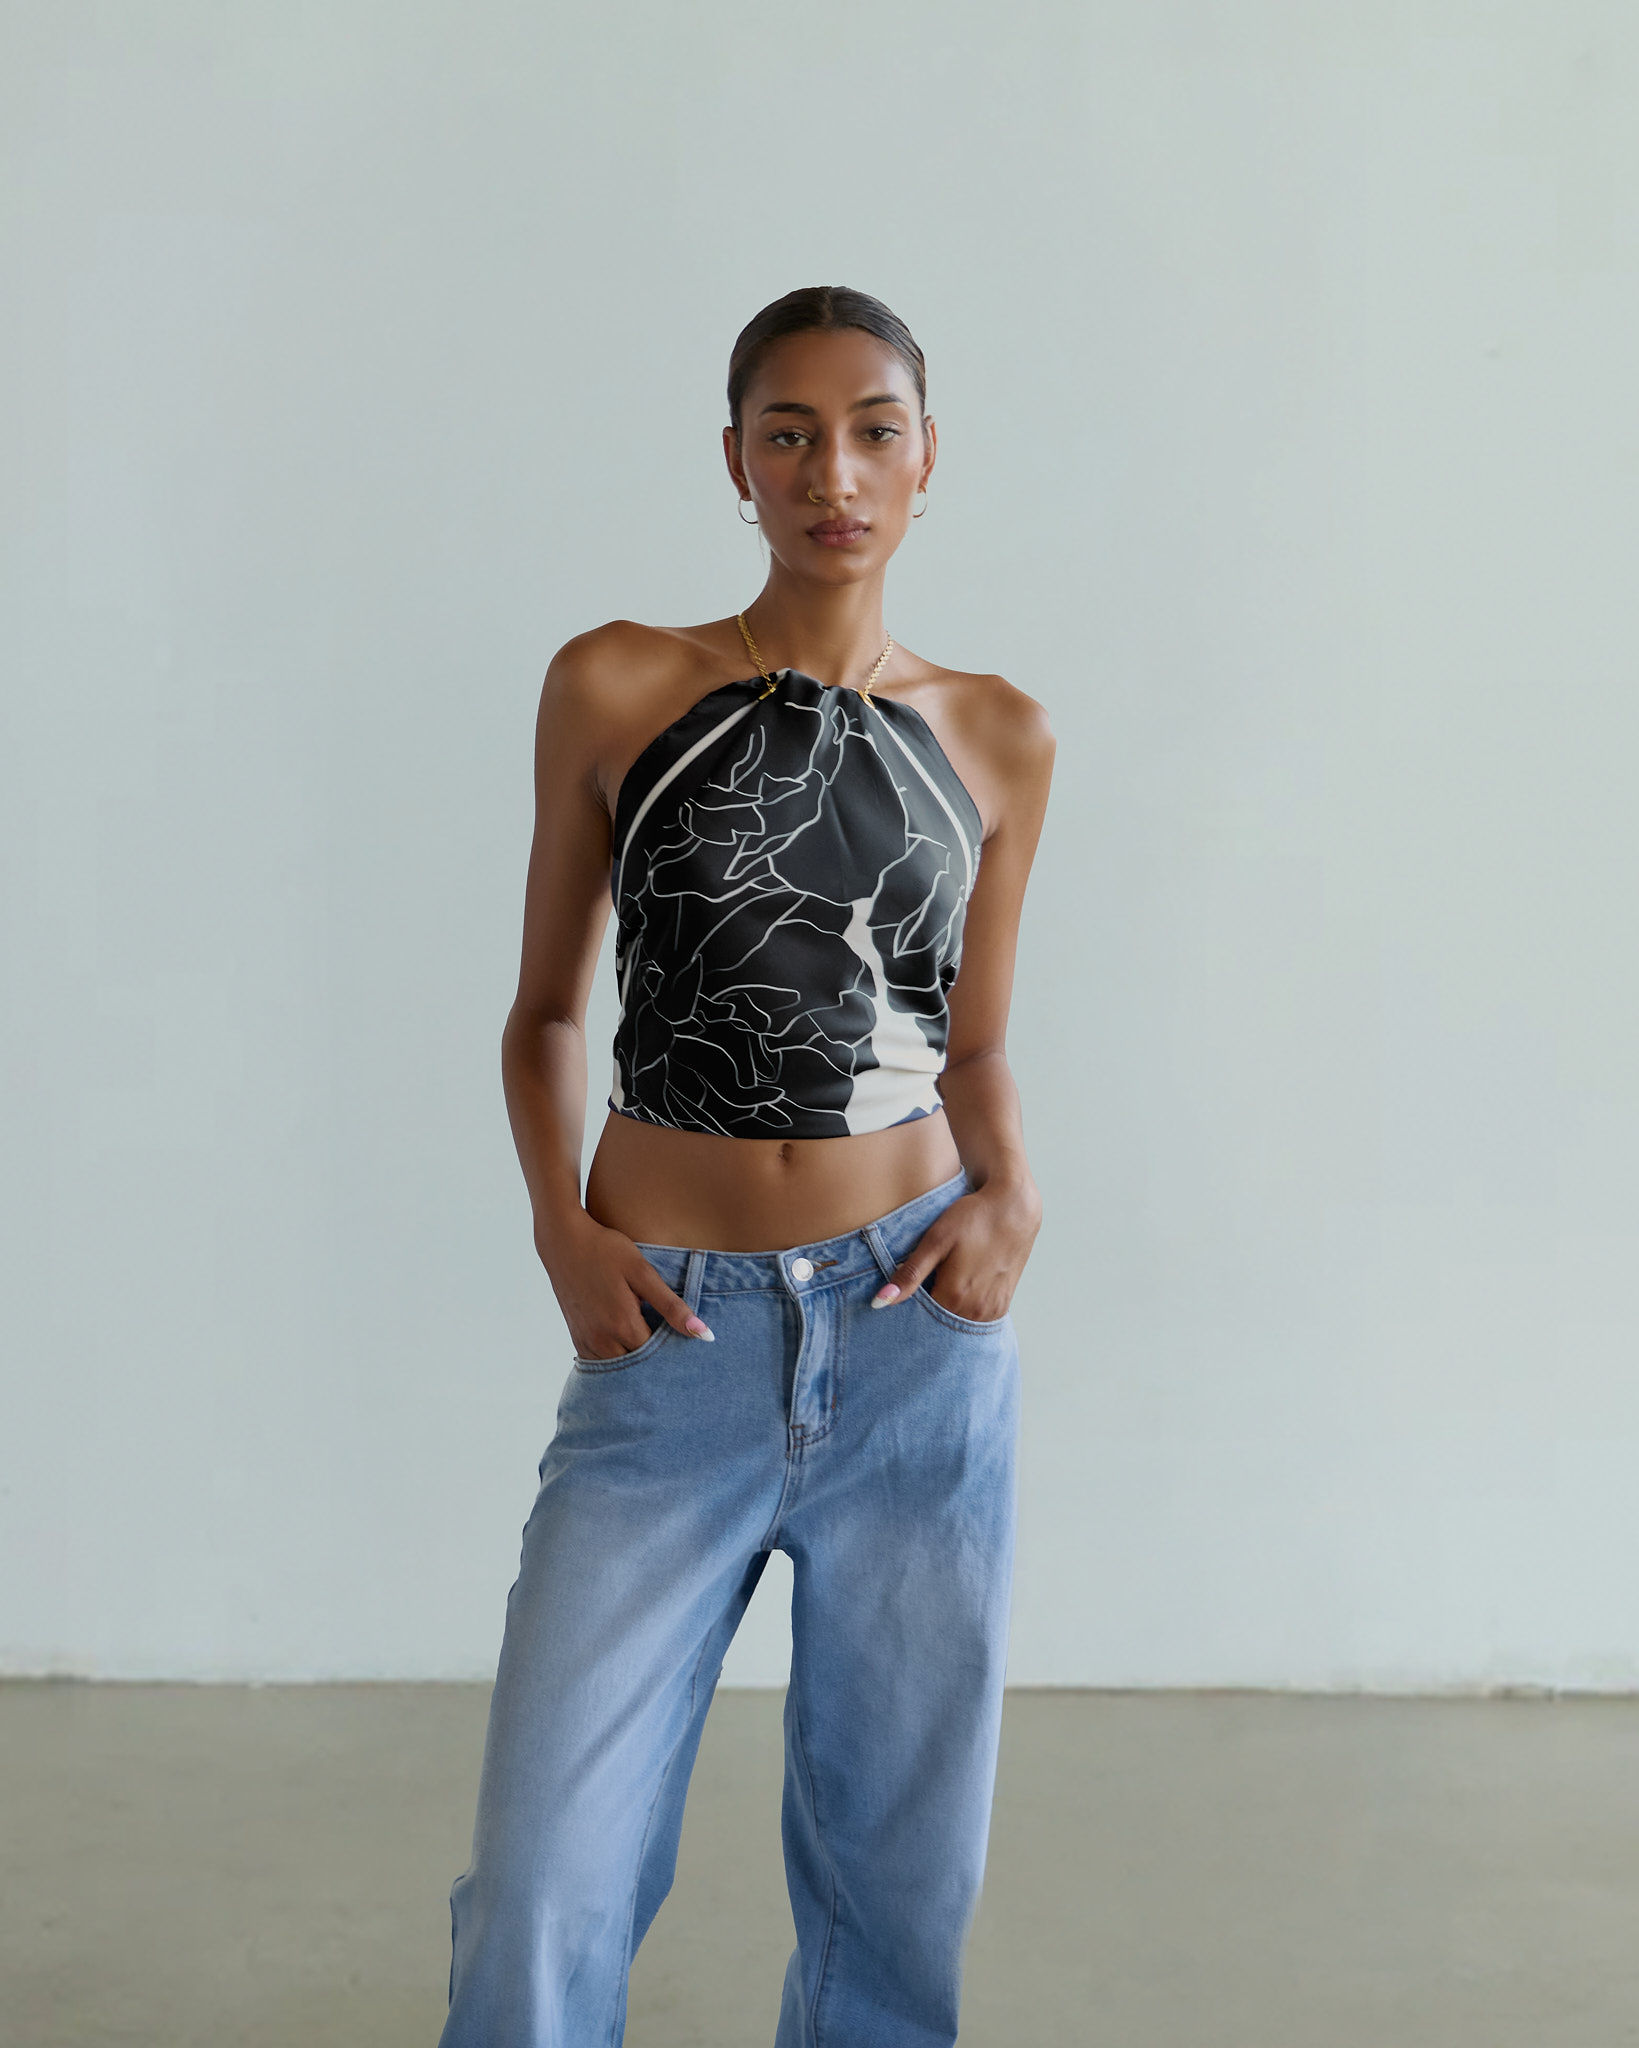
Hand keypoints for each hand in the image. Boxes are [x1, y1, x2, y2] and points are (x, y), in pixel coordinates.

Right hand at [540, 1212, 713, 1359]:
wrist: (563, 1241)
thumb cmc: (606, 1250)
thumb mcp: (643, 1273)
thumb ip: (672, 1306)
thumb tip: (703, 1334)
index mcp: (623, 1325)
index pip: (659, 1357)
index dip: (674, 1351)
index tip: (684, 1341)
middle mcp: (602, 1340)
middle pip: (639, 1367)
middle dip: (656, 1360)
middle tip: (670, 1344)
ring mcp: (587, 1341)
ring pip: (619, 1368)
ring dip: (636, 1361)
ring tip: (651, 1341)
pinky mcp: (577, 1338)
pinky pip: (600, 1362)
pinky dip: (616, 1358)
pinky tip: (627, 1341)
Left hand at [870, 1178, 1041, 1321]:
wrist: (1014, 1208)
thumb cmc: (973, 1218)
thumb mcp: (936, 1240)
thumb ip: (910, 1275)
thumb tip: (879, 1304)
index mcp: (955, 1296)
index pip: (918, 1320)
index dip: (907, 1308)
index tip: (903, 1293)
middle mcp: (976, 1310)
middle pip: (938, 1324)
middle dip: (924, 1314)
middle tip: (922, 1285)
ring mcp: (992, 1310)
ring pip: (956, 1322)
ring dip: (944, 1312)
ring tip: (940, 1284)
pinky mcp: (1002, 1304)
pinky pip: (975, 1318)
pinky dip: (962, 1310)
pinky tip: (958, 1288)